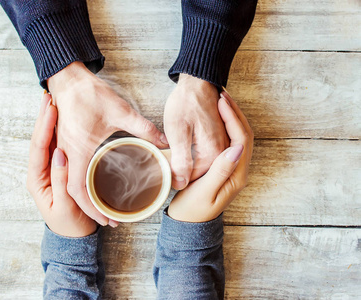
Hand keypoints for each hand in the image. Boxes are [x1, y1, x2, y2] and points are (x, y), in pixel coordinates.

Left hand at [27, 92, 96, 236]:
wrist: (74, 235)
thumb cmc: (68, 224)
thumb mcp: (63, 205)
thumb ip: (60, 181)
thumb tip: (60, 156)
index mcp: (36, 179)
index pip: (37, 148)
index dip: (43, 128)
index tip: (51, 110)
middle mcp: (41, 171)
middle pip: (41, 139)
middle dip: (44, 119)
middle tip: (49, 97)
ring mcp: (51, 168)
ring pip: (49, 140)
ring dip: (51, 122)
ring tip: (53, 101)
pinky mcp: (61, 169)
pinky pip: (59, 146)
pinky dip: (59, 131)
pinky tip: (63, 119)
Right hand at [48, 62, 167, 225]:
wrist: (67, 78)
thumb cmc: (89, 94)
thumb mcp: (120, 111)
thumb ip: (143, 128)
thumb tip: (163, 142)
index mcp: (79, 150)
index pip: (78, 189)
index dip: (91, 208)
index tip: (105, 218)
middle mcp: (67, 153)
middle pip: (72, 191)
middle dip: (89, 208)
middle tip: (107, 219)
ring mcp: (64, 147)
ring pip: (69, 181)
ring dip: (84, 196)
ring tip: (101, 205)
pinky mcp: (66, 141)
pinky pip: (69, 169)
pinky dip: (79, 181)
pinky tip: (92, 181)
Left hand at [164, 74, 229, 189]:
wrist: (198, 82)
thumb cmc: (185, 103)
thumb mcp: (177, 132)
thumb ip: (181, 160)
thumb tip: (180, 184)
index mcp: (212, 154)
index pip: (192, 180)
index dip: (175, 179)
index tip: (163, 175)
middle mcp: (222, 152)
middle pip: (200, 175)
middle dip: (183, 174)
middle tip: (166, 166)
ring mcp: (223, 146)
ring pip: (203, 167)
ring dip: (189, 167)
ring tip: (174, 159)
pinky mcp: (219, 140)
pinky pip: (207, 157)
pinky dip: (195, 158)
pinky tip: (184, 153)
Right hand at [168, 91, 253, 222]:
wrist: (188, 224)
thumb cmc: (193, 211)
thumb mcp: (204, 192)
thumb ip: (220, 171)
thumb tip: (235, 148)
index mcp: (236, 176)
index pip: (241, 140)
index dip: (233, 119)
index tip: (221, 102)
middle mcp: (239, 171)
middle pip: (244, 136)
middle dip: (235, 114)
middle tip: (222, 95)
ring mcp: (233, 169)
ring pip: (238, 137)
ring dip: (232, 119)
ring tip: (221, 101)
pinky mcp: (225, 168)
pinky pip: (230, 142)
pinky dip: (225, 127)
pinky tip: (216, 118)